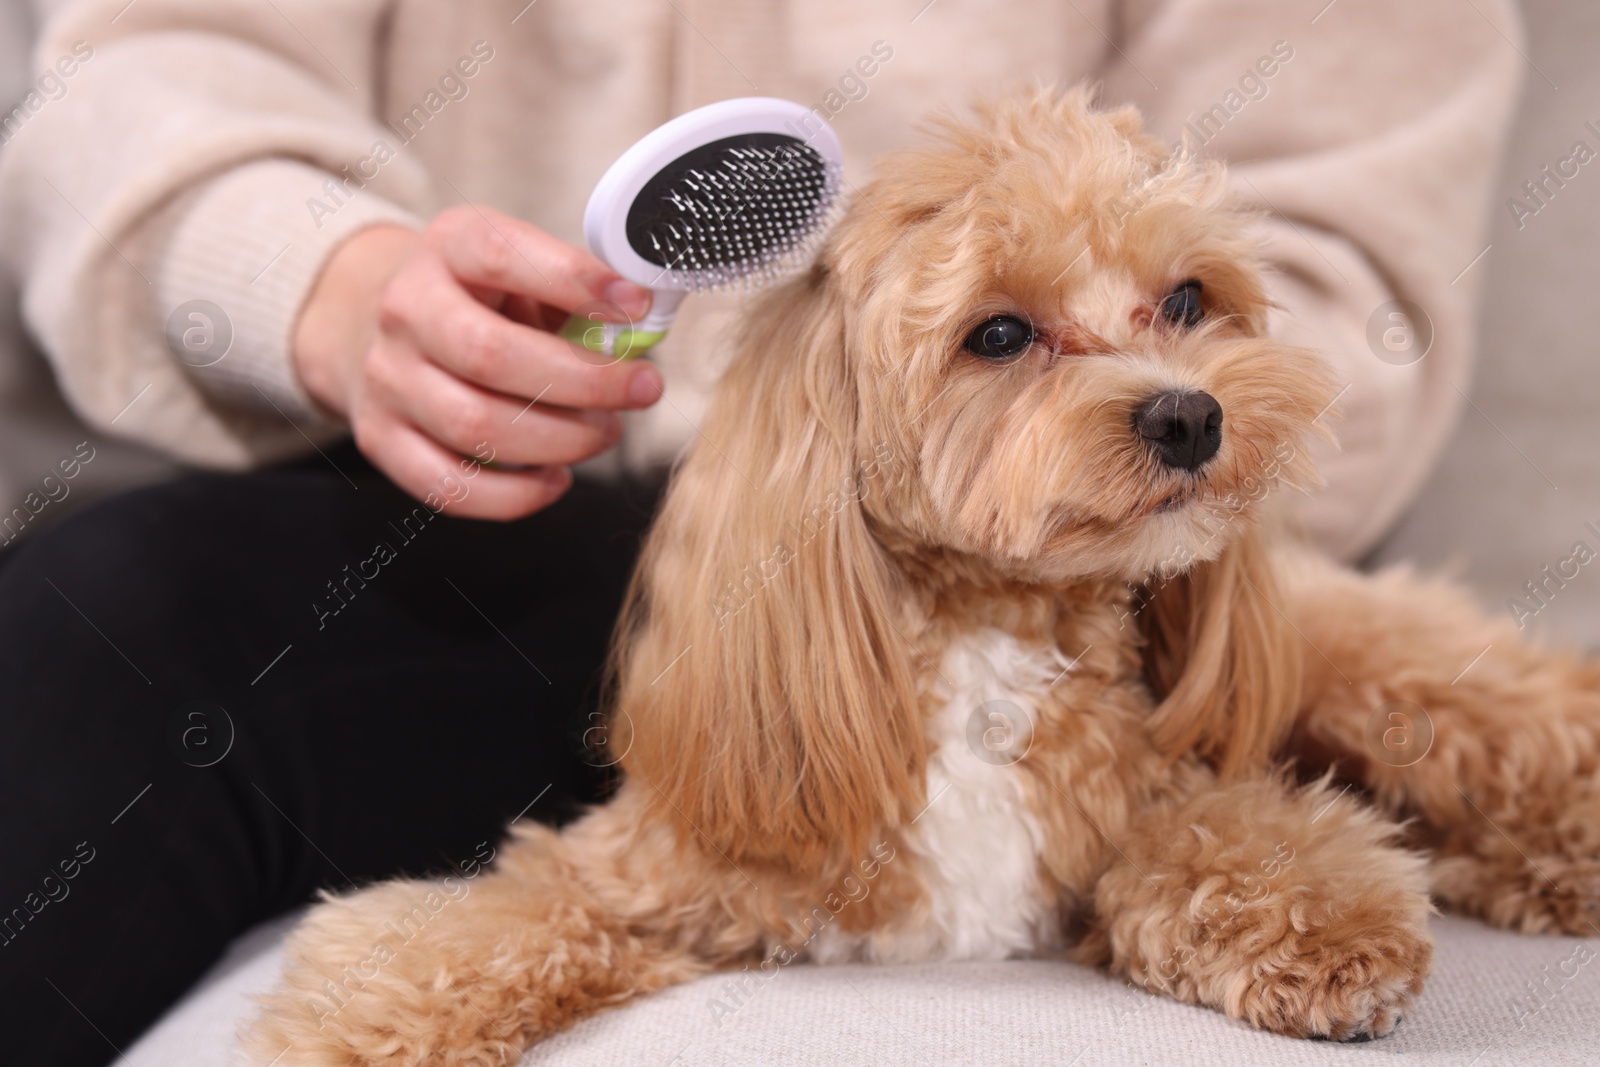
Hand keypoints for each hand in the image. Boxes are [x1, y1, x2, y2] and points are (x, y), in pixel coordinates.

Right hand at [291, 207, 662, 518]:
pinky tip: (557, 477)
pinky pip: (451, 486)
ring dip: (560, 440)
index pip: (501, 255)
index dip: (574, 281)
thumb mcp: (524, 269)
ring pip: (475, 427)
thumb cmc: (481, 299)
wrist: (384, 325)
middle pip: (491, 355)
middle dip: (584, 381)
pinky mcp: (383, 439)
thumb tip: (641, 330)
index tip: (635, 306)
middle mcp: (406, 310)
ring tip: (604, 431)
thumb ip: (578, 294)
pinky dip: (516, 494)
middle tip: (640, 389)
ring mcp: (387, 379)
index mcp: (448, 247)